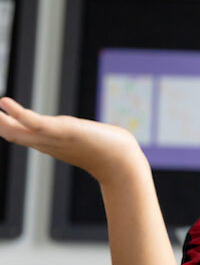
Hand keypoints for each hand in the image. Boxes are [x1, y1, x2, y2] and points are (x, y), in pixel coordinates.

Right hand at [0, 97, 145, 183]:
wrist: (122, 162)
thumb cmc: (107, 151)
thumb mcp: (81, 140)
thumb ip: (72, 136)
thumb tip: (74, 130)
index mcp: (47, 143)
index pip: (16, 134)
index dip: (1, 125)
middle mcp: (45, 142)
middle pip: (10, 133)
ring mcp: (52, 138)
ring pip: (16, 130)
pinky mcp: (63, 131)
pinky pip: (36, 123)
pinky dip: (18, 113)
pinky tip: (4, 102)